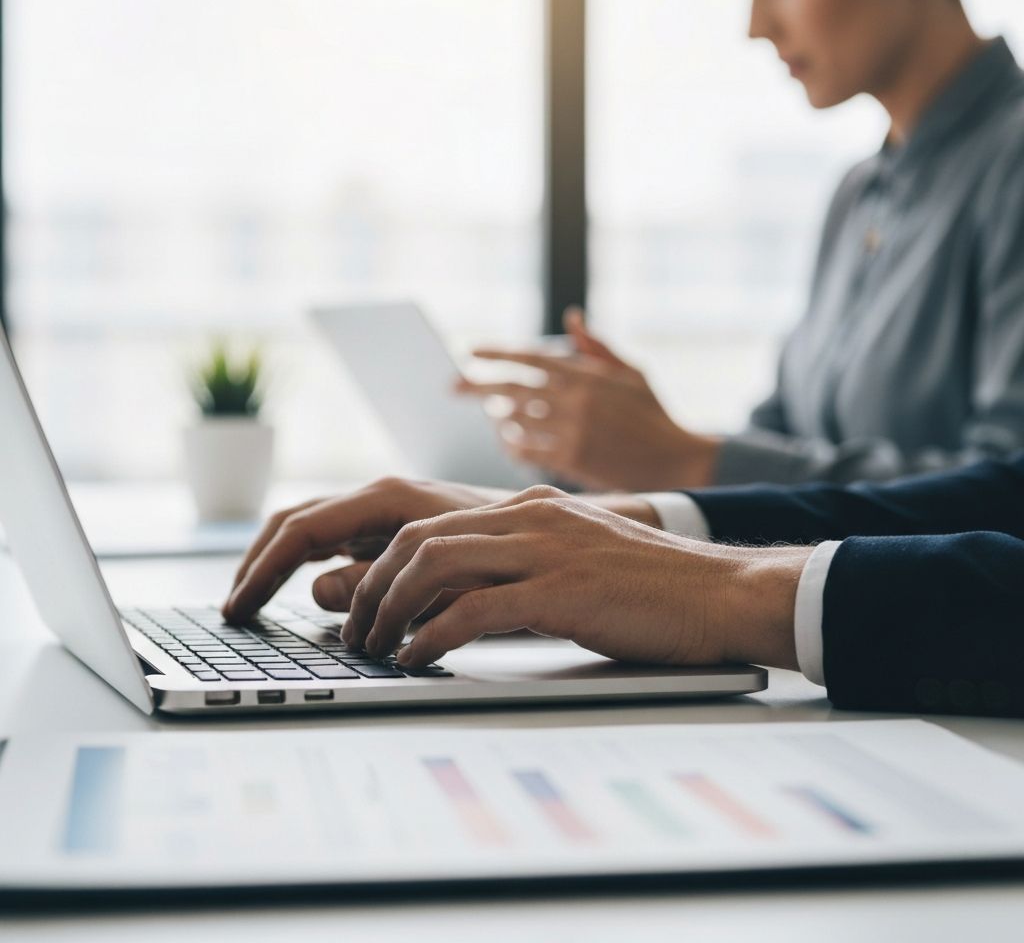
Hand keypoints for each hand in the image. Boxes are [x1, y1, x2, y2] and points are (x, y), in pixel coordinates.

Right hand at [222, 479, 509, 622]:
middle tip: (234, 609)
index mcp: (387, 500)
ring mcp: (385, 510)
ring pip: (313, 529)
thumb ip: (382, 581)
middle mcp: (380, 498)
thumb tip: (316, 591)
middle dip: (260, 563)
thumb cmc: (507, 552)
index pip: (302, 530)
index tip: (239, 608)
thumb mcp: (448, 575)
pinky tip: (302, 591)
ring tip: (253, 603)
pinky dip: (308, 563)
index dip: (264, 571)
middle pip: (297, 523)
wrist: (551, 532)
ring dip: (279, 563)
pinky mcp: (394, 526)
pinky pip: (336, 540)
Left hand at [341, 484, 805, 670]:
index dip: (383, 564)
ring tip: (377, 647)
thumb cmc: (652, 588)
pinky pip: (474, 608)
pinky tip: (418, 658)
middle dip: (373, 586)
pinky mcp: (562, 591)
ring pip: (435, 564)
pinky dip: (432, 634)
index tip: (367, 603)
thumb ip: (523, 566)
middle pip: (419, 539)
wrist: (723, 590)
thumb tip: (464, 599)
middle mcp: (530, 519)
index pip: (431, 525)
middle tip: (358, 630)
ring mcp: (546, 550)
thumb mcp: (577, 560)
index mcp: (530, 510)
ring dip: (391, 610)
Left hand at [455, 308, 720, 490]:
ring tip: (490, 415)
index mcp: (588, 374)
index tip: (470, 351)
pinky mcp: (572, 460)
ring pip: (515, 420)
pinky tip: (508, 441)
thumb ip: (597, 347)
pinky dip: (512, 444)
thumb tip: (571, 318)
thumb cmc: (654, 414)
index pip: (531, 357)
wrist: (677, 461)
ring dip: (497, 416)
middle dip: (476, 386)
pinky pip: (527, 450)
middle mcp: (576, 400)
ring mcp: (572, 430)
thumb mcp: (633, 373)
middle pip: (511, 388)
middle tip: (453, 386)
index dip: (496, 352)